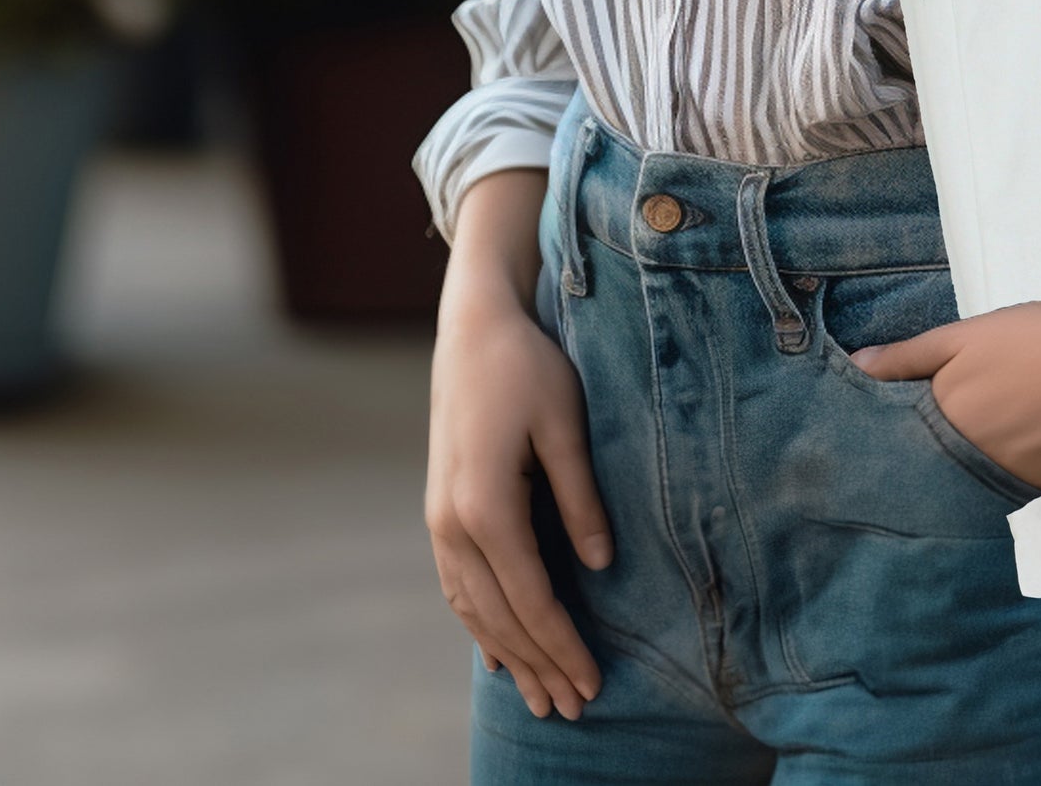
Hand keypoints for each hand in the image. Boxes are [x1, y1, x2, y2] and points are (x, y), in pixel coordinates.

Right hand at [424, 171, 609, 721]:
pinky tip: (498, 654)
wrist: (471, 331)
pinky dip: (480, 625)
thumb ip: (581, 496)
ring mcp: (439, 520)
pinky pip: (457, 587)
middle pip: (501, 616)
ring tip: (542, 697)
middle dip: (540, 665)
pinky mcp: (440, 511)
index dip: (564, 644)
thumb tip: (601, 566)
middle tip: (576, 709)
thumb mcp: (565, 423)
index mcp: (486, 505)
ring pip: (474, 609)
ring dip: (509, 655)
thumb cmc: (527, 367)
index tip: (594, 681)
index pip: (531, 597)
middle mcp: (452, 524)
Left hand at [848, 294, 1040, 496]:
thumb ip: (908, 357)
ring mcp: (1021, 485)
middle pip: (945, 466)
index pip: (908, 449)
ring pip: (986, 475)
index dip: (904, 434)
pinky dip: (1025, 457)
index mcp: (950, 428)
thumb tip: (856, 367)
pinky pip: (1026, 478)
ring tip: (1010, 411)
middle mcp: (978, 469)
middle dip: (945, 446)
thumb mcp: (965, 337)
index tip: (903, 423)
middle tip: (966, 410)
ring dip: (986, 453)